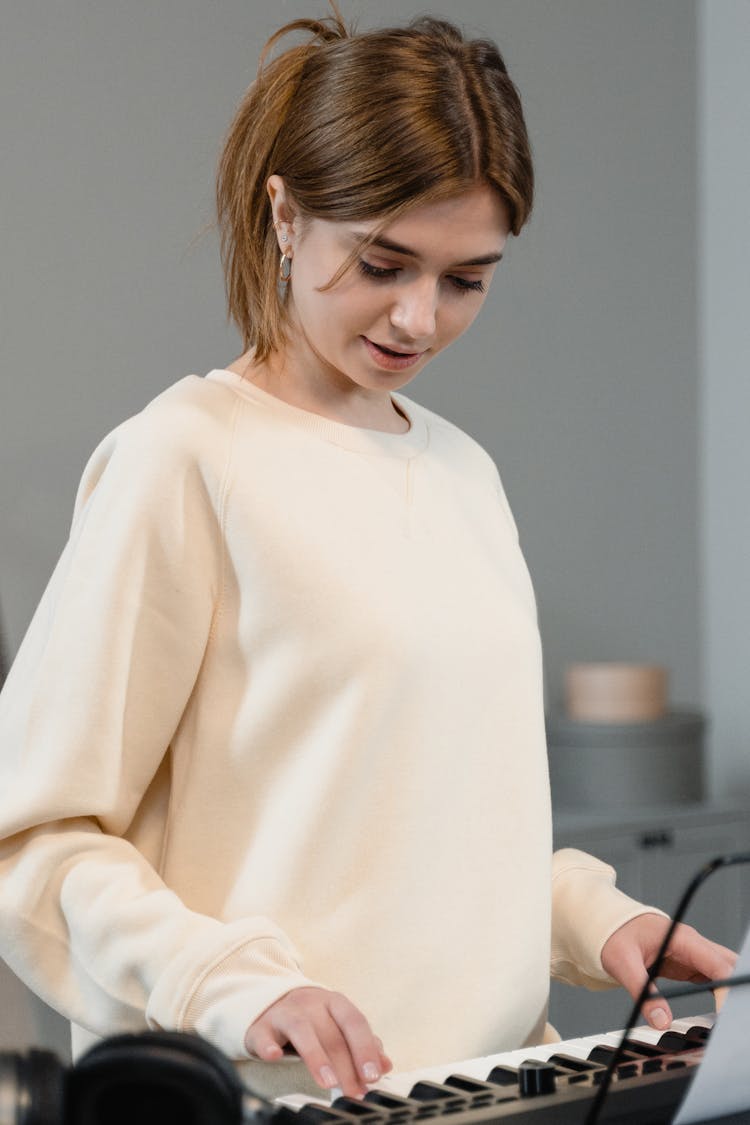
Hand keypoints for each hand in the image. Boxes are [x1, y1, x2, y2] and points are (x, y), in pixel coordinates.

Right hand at [245, 986, 391, 1097]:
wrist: (271, 1003)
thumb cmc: (312, 1019)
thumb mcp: (337, 1025)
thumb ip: (361, 1044)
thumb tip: (385, 1065)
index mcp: (334, 1002)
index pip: (354, 1022)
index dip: (365, 1049)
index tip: (373, 1075)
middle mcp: (311, 1003)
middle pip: (331, 1034)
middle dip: (345, 1066)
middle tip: (354, 1093)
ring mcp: (285, 1013)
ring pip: (302, 1030)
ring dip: (317, 1057)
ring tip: (328, 1082)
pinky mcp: (261, 1027)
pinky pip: (264, 1036)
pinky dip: (268, 1046)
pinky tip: (274, 1057)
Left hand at [601, 913, 736, 1029]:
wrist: (609, 925)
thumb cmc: (615, 935)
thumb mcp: (622, 962)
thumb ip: (642, 991)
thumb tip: (660, 1022)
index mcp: (682, 938)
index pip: (716, 964)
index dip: (727, 988)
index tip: (726, 1014)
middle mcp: (693, 945)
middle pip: (728, 966)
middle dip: (735, 989)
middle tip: (734, 1019)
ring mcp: (693, 955)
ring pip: (724, 972)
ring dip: (730, 992)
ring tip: (730, 1018)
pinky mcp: (689, 966)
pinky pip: (713, 979)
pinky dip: (721, 994)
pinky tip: (722, 1012)